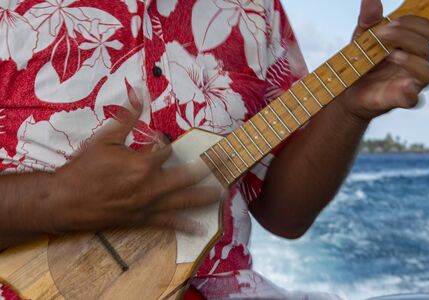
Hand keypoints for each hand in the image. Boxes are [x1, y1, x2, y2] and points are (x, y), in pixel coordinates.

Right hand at [45, 89, 223, 234]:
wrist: (66, 200)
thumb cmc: (84, 168)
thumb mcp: (105, 139)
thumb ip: (126, 118)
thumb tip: (139, 93)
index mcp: (143, 163)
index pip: (166, 150)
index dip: (166, 144)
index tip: (162, 142)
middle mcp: (151, 185)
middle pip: (187, 176)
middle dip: (208, 168)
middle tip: (227, 163)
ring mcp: (149, 205)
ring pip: (184, 200)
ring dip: (205, 196)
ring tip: (224, 193)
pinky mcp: (143, 219)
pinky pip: (168, 223)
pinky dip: (185, 226)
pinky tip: (200, 228)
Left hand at [339, 0, 428, 120]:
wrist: (345, 89)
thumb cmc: (360, 62)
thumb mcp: (362, 38)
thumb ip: (368, 20)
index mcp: (410, 45)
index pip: (425, 29)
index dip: (409, 23)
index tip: (386, 24)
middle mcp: (415, 62)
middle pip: (426, 46)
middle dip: (405, 37)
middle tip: (381, 35)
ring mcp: (410, 83)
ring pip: (428, 73)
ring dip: (412, 61)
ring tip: (392, 56)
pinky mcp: (400, 100)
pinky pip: (415, 99)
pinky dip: (411, 92)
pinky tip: (404, 84)